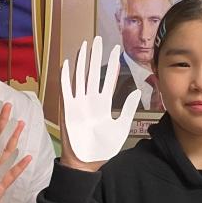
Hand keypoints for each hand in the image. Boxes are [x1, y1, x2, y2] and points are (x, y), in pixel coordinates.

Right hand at [61, 37, 139, 170]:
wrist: (87, 163)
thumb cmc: (102, 148)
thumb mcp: (120, 127)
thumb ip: (127, 109)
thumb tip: (136, 91)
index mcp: (103, 103)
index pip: (108, 79)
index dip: (112, 65)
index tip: (116, 50)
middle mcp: (90, 100)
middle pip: (93, 73)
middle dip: (96, 56)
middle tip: (99, 39)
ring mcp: (78, 103)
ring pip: (80, 77)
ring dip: (82, 62)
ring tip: (85, 46)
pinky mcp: (68, 110)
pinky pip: (65, 90)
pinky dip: (66, 77)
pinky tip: (67, 64)